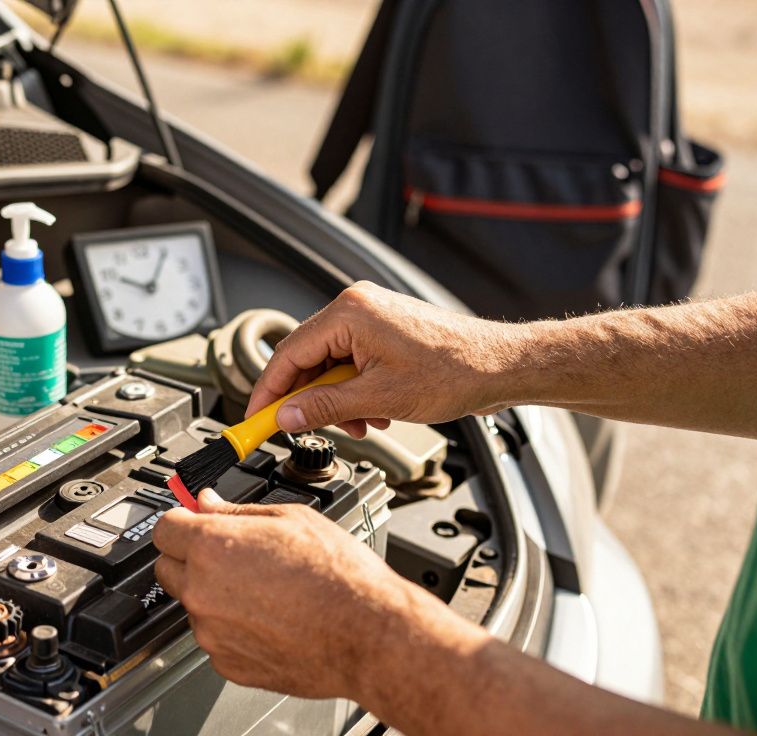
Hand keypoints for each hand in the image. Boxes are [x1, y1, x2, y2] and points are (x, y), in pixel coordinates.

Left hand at [152, 489, 449, 698]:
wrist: (368, 633)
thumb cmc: (339, 576)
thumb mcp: (290, 518)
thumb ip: (237, 511)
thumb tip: (208, 503)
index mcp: (213, 547)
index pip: (164, 528)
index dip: (181, 521)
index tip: (193, 522)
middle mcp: (202, 591)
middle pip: (167, 568)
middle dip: (190, 557)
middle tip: (230, 553)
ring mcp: (212, 633)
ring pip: (194, 605)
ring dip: (215, 594)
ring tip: (264, 588)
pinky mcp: (228, 664)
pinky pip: (216, 638)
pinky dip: (232, 628)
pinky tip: (269, 616)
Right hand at [246, 281, 524, 436]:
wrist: (499, 365)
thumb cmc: (453, 371)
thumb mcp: (378, 399)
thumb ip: (324, 407)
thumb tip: (287, 415)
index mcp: (349, 313)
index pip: (287, 353)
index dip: (268, 391)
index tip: (257, 417)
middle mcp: (356, 306)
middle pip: (307, 358)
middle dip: (311, 399)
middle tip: (308, 428)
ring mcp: (371, 316)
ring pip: (330, 364)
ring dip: (337, 399)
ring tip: (362, 423)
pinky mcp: (384, 329)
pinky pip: (352, 360)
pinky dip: (355, 390)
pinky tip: (374, 411)